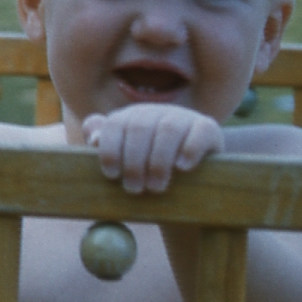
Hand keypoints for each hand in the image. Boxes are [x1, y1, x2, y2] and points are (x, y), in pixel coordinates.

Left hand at [82, 104, 223, 194]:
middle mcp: (156, 112)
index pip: (114, 124)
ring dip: (158, 161)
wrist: (191, 180)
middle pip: (139, 127)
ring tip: (156, 187)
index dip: (110, 149)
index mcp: (131, 118)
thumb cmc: (149, 173)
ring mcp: (183, 117)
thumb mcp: (125, 164)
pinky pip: (200, 131)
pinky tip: (182, 168)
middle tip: (134, 189)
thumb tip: (93, 138)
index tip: (111, 175)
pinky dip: (190, 149)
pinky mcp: (208, 128)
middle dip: (134, 162)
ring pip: (168, 129)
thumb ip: (106, 149)